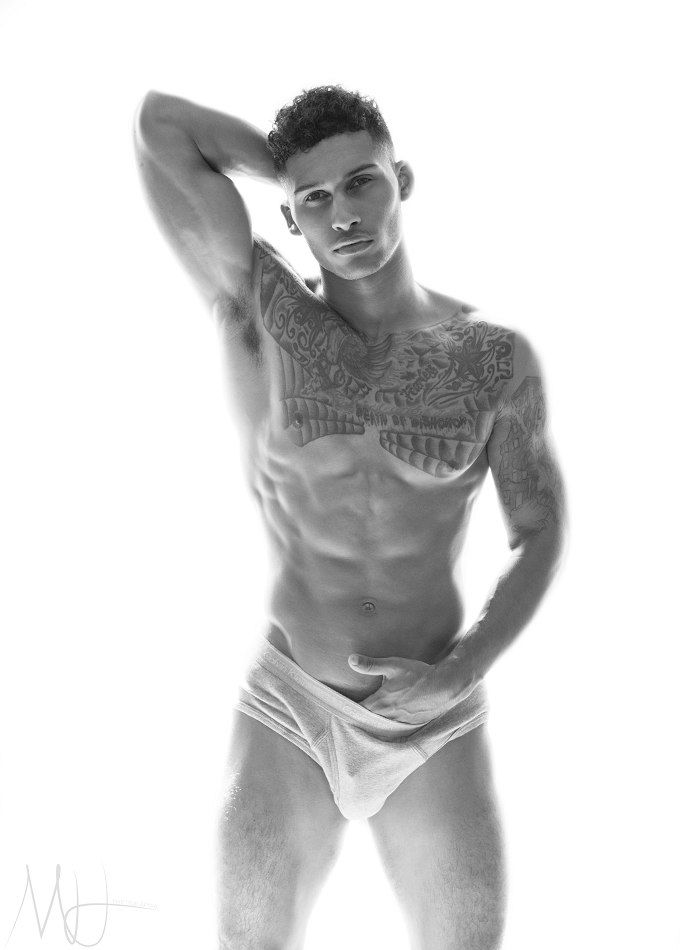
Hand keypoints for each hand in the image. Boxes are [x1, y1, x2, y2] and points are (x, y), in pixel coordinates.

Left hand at [347, 652, 476, 724]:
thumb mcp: (393, 665)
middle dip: (359, 720)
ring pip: (380, 729)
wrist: (445, 686)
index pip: (357, 712)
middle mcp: (388, 717)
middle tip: (350, 717)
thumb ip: (371, 664)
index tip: (340, 709)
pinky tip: (385, 725)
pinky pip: (393, 731)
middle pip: (367, 723)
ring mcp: (400, 724)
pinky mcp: (410, 726)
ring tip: (365, 723)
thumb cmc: (418, 674)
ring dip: (372, 726)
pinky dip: (387, 729)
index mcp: (380, 703)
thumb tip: (351, 660)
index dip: (348, 711)